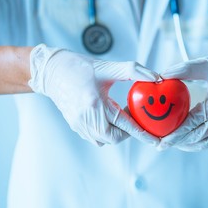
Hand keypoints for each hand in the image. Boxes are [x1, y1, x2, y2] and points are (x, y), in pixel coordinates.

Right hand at [28, 44, 159, 145]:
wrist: (52, 71)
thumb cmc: (80, 67)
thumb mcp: (109, 67)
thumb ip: (133, 71)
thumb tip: (155, 77)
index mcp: (95, 102)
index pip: (124, 124)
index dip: (142, 133)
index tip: (155, 140)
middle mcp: (86, 117)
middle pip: (115, 137)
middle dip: (128, 132)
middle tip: (133, 117)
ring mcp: (79, 123)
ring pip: (104, 140)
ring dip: (116, 132)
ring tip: (119, 116)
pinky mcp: (75, 125)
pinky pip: (95, 137)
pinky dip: (105, 132)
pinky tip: (107, 118)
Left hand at [158, 53, 207, 151]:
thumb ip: (185, 70)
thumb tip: (163, 75)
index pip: (193, 123)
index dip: (176, 134)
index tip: (162, 140)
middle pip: (199, 138)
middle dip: (179, 143)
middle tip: (163, 145)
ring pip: (207, 143)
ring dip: (189, 145)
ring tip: (174, 144)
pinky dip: (200, 143)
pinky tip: (190, 141)